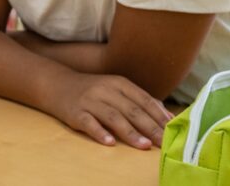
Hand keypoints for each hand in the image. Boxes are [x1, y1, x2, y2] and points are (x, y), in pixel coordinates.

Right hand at [49, 72, 173, 148]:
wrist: (57, 85)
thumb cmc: (93, 90)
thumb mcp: (116, 89)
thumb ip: (139, 100)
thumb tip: (166, 115)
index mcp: (118, 83)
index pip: (143, 100)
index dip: (158, 115)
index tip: (172, 130)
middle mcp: (105, 90)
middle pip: (131, 110)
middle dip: (150, 127)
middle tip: (164, 143)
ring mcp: (89, 101)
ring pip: (113, 117)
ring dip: (130, 132)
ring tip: (144, 146)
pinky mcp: (75, 112)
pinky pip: (89, 123)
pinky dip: (100, 132)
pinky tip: (110, 142)